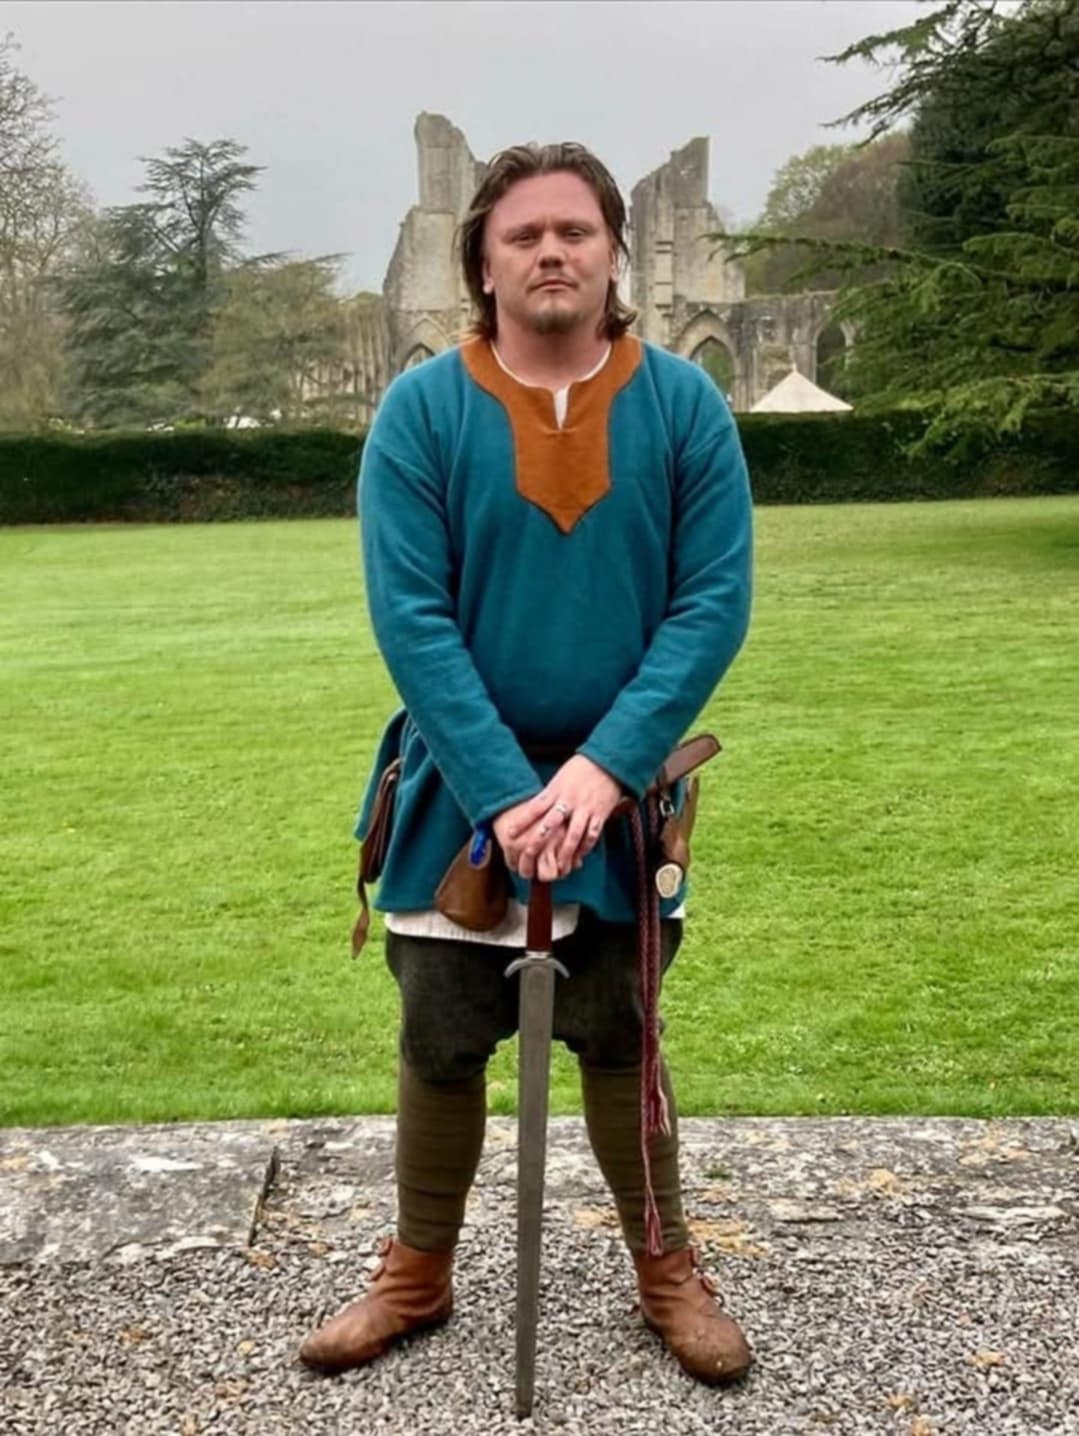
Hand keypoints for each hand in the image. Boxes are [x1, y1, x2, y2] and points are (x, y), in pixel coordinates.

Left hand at [493, 755, 621, 881]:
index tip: (509, 833)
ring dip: (565, 852)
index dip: (522, 821)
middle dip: (539, 840)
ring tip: (559, 867)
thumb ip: (550, 795)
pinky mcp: (600, 814)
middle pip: (551, 823)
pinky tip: (580, 856)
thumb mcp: (560, 778)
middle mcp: (569, 800)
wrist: (608, 762)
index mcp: (556, 790)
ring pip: (573, 834)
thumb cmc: (581, 768)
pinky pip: (592, 834)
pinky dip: (586, 847)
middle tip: (528, 854)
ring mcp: (585, 808)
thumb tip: (535, 810)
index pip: (535, 807)